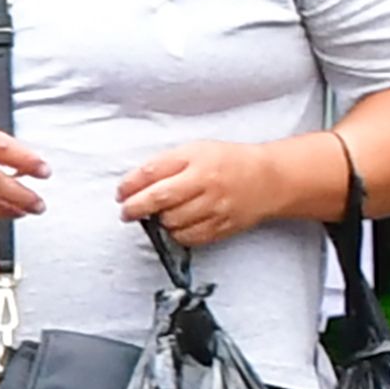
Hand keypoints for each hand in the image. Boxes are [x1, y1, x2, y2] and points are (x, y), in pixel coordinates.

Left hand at [116, 138, 318, 248]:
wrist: (269, 179)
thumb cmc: (227, 162)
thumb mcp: (195, 151)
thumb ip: (165, 165)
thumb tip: (134, 186)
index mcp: (196, 159)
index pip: (153, 172)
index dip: (130, 185)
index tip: (121, 194)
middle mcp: (206, 183)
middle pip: (160, 199)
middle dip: (137, 208)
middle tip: (127, 212)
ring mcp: (216, 207)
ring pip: (173, 222)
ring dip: (159, 222)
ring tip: (161, 216)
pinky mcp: (223, 226)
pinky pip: (191, 237)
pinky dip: (178, 234)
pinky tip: (178, 226)